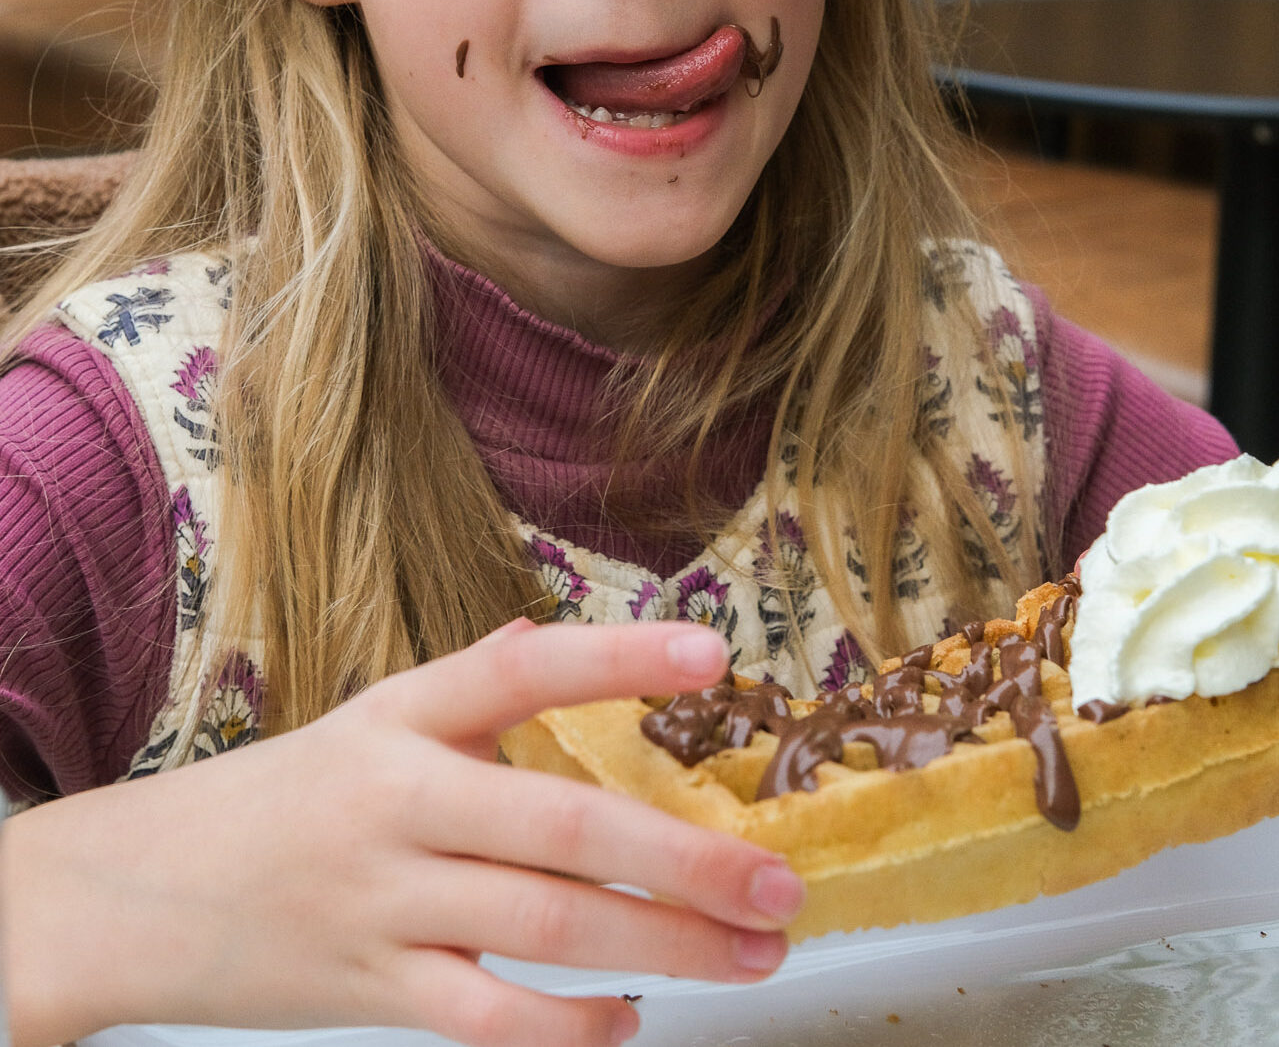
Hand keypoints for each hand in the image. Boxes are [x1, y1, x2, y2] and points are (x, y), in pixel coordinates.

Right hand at [1, 620, 801, 1046]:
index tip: (712, 660)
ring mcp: (381, 903)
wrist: (134, 893)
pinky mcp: (367, 990)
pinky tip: (631, 1020)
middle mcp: (395, 800)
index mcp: (397, 714)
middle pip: (559, 826)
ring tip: (751, 954)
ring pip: (540, 928)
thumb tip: (542, 634)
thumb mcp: (364, 720)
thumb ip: (464, 689)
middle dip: (682, 861)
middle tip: (780, 885)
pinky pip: (483, 1020)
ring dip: (660, 947)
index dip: (616, 659)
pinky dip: (566, 1027)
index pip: (518, 670)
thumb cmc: (278, 798)